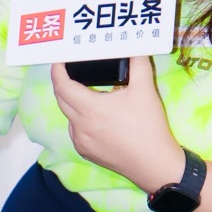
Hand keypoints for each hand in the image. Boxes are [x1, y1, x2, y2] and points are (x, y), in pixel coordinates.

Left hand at [50, 55, 183, 192]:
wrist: (154, 164)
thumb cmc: (148, 126)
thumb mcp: (145, 90)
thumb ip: (138, 63)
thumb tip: (135, 46)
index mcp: (90, 108)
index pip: (62, 86)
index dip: (57, 70)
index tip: (58, 60)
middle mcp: (79, 126)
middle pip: (61, 99)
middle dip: (63, 83)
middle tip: (72, 70)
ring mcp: (81, 142)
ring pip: (68, 116)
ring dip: (72, 102)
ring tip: (88, 92)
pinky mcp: (86, 152)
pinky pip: (76, 130)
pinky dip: (80, 119)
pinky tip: (96, 116)